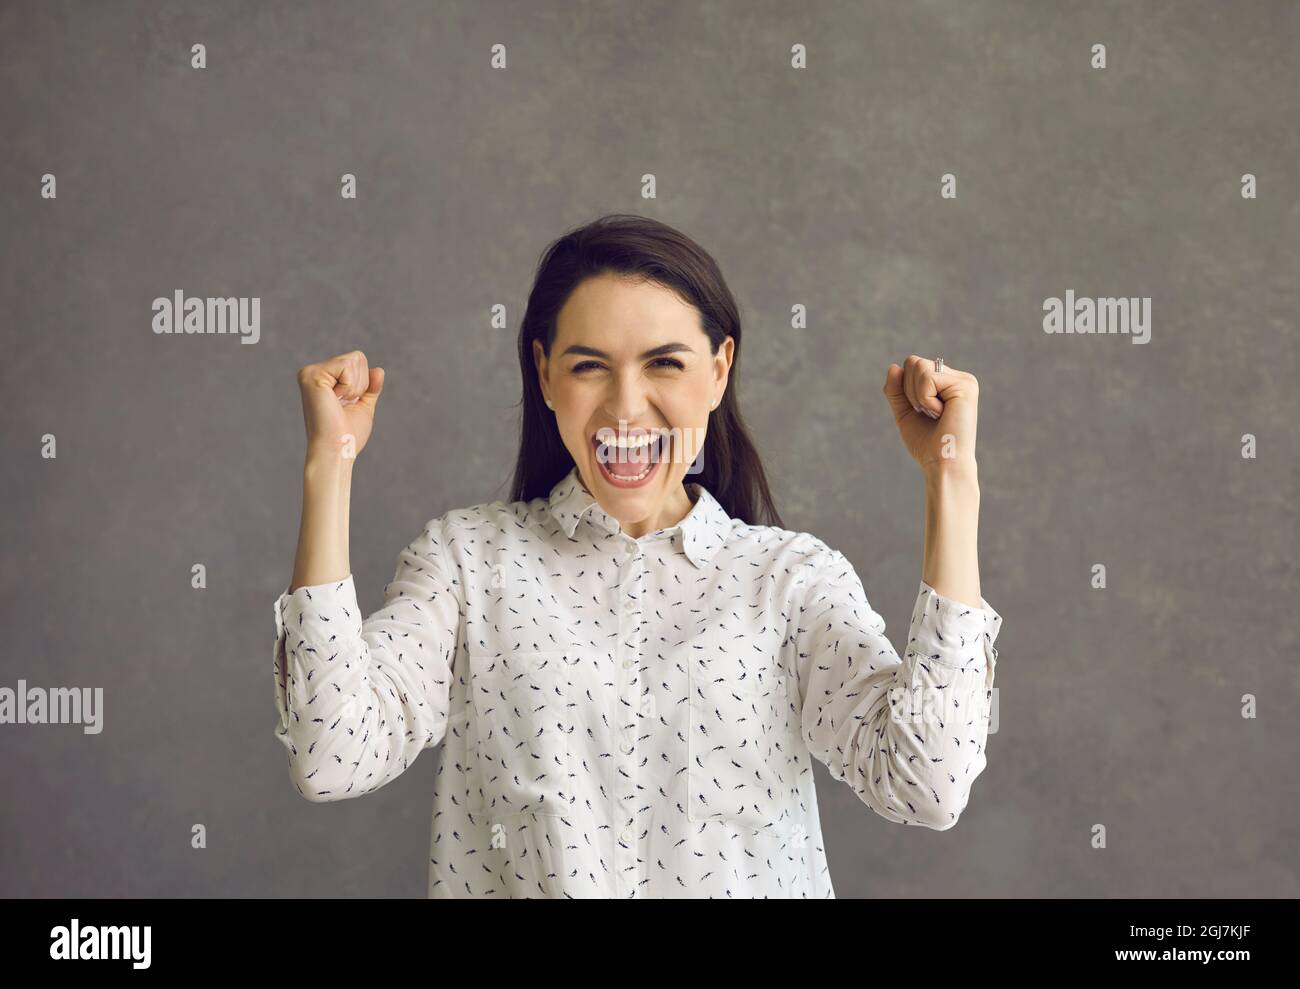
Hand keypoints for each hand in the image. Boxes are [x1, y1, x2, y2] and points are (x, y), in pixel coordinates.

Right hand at [297, 350, 384, 461]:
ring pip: (354, 360)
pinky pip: (347, 366)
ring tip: (338, 404)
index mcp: (324, 379)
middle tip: (344, 405)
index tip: (348, 405)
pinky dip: (350, 387)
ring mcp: (310, 373)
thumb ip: (370, 388)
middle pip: (358, 357)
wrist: (337, 450)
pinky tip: (335, 401)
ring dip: (355, 387)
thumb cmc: (348, 434)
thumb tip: (379, 370)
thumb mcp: (363, 406)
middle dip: (361, 384)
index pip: (358, 361)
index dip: (364, 384)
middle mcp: (314, 372)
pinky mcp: (311, 375)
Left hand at [882, 355, 978, 472]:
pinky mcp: (965, 386)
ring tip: (936, 414)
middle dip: (909, 391)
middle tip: (928, 414)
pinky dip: (925, 399)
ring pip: (919, 366)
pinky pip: (927, 378)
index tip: (921, 412)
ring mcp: (964, 380)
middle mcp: (958, 378)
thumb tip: (893, 366)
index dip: (905, 389)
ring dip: (917, 396)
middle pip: (914, 362)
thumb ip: (896, 390)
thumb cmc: (927, 444)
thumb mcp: (905, 412)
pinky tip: (942, 413)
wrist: (942, 463)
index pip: (912, 365)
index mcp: (947, 383)